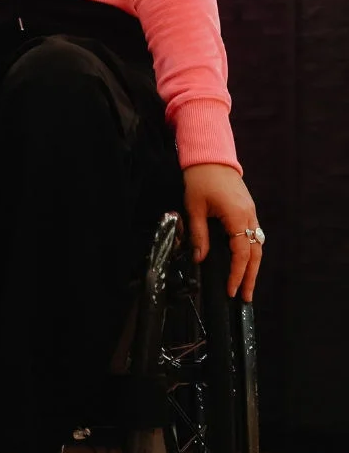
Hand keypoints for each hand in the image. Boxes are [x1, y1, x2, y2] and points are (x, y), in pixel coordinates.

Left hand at [182, 164, 261, 301]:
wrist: (210, 155)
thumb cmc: (201, 178)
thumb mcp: (194, 208)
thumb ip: (198, 235)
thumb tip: (200, 258)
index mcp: (237, 216)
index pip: (242, 253)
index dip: (237, 274)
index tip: (231, 290)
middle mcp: (249, 215)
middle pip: (256, 253)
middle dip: (251, 277)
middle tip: (245, 298)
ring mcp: (250, 211)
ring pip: (257, 244)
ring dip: (253, 266)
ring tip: (246, 285)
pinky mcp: (247, 208)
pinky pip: (254, 234)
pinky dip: (251, 251)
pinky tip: (245, 261)